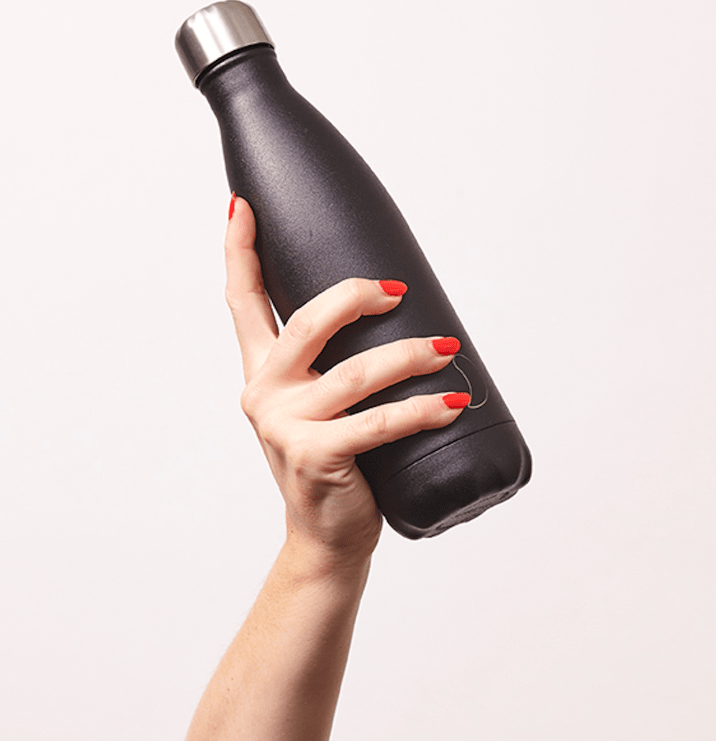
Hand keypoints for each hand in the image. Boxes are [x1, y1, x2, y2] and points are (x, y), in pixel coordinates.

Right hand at [225, 196, 467, 566]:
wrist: (325, 537)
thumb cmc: (334, 461)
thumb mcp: (319, 405)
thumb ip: (333, 362)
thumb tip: (398, 311)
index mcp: (262, 371)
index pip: (242, 301)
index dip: (240, 249)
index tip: (243, 203)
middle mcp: (264, 392)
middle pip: (306, 322)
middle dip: (355, 297)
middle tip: (397, 291)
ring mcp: (285, 426)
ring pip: (355, 373)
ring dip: (410, 356)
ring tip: (446, 350)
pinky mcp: (315, 457)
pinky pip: (378, 423)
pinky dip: (421, 410)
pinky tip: (450, 402)